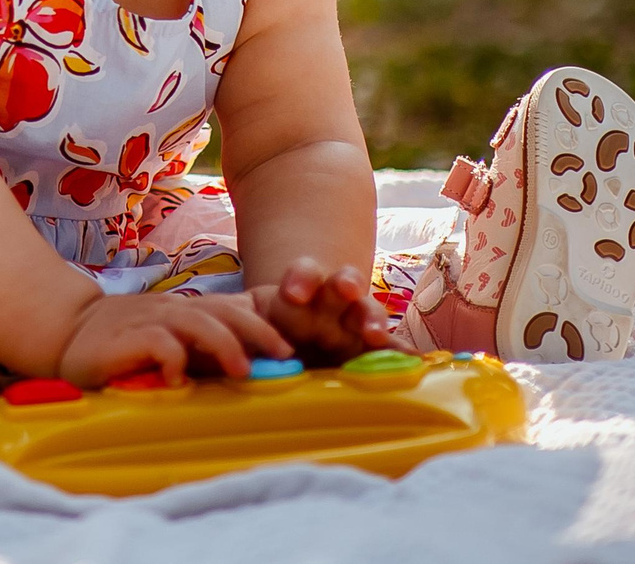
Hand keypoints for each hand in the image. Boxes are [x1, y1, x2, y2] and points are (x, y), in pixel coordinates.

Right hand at [54, 290, 291, 388]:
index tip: (291, 353)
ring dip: (224, 343)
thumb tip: (252, 371)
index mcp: (189, 311)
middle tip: (283, 356)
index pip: (234, 309)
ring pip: (197, 320)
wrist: (68, 330)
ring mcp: (150, 320)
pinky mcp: (126, 337)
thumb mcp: (170, 343)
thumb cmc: (127, 344)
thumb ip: (202, 352)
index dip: (264, 326)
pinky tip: (179, 379)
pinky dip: (172, 357)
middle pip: (225, 310)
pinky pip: (156, 341)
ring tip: (242, 369)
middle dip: (258, 330)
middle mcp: (174, 310)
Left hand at [245, 257, 404, 362]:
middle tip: (344, 289)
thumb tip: (220, 349)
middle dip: (343, 284)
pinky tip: (414, 361)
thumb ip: (240, 330)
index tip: (294, 294)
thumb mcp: (249, 326)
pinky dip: (401, 355)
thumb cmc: (264, 334)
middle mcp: (330, 304)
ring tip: (373, 333)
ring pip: (367, 312)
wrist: (286, 351)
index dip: (301, 278)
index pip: (304, 274)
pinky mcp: (370, 351)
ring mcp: (353, 326)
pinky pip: (389, 350)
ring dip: (371, 319)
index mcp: (299, 293)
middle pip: (341, 286)